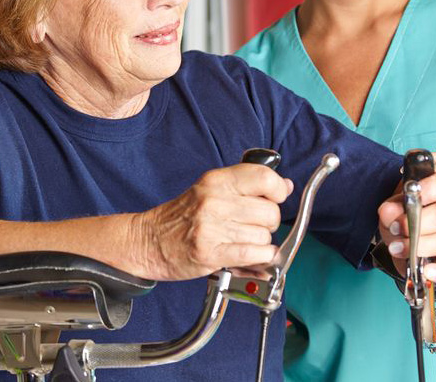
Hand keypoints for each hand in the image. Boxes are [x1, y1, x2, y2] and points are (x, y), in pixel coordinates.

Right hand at [136, 164, 292, 280]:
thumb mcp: (211, 188)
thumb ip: (248, 185)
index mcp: (217, 180)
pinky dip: (259, 258)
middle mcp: (215, 200)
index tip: (276, 198)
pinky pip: (254, 254)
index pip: (264, 177)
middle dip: (269, 222)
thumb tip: (286, 185)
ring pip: (264, 236)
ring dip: (261, 243)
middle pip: (270, 211)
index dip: (278, 190)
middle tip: (254, 225)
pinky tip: (251, 255)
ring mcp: (213, 227)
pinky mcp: (211, 253)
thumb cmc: (183, 215)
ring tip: (243, 240)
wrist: (149, 240)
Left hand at [378, 171, 435, 283]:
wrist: (397, 239)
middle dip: (418, 222)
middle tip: (395, 227)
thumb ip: (390, 209)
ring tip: (396, 247)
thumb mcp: (390, 209)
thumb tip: (389, 212)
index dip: (431, 188)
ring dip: (419, 246)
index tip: (410, 194)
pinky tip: (426, 270)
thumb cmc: (399, 218)